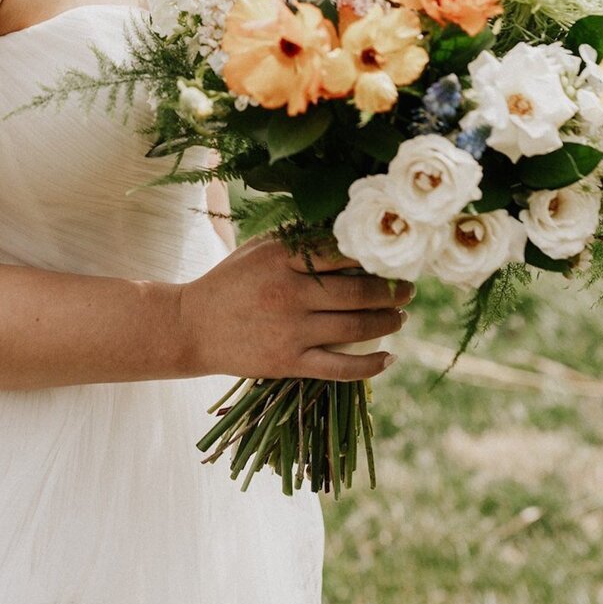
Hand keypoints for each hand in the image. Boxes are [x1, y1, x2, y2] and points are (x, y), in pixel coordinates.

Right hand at [177, 233, 410, 380]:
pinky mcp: (289, 362)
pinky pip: (339, 368)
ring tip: (401, 316)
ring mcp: (290, 331)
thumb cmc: (231, 281)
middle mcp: (289, 294)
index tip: (394, 256)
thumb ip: (298, 242)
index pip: (340, 252)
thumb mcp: (259, 249)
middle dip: (391, 290)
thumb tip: (347, 235)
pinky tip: (388, 358)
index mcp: (281, 259)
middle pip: (356, 291)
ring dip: (387, 322)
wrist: (193, 326)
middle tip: (409, 288)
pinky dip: (369, 365)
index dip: (373, 255)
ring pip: (355, 327)